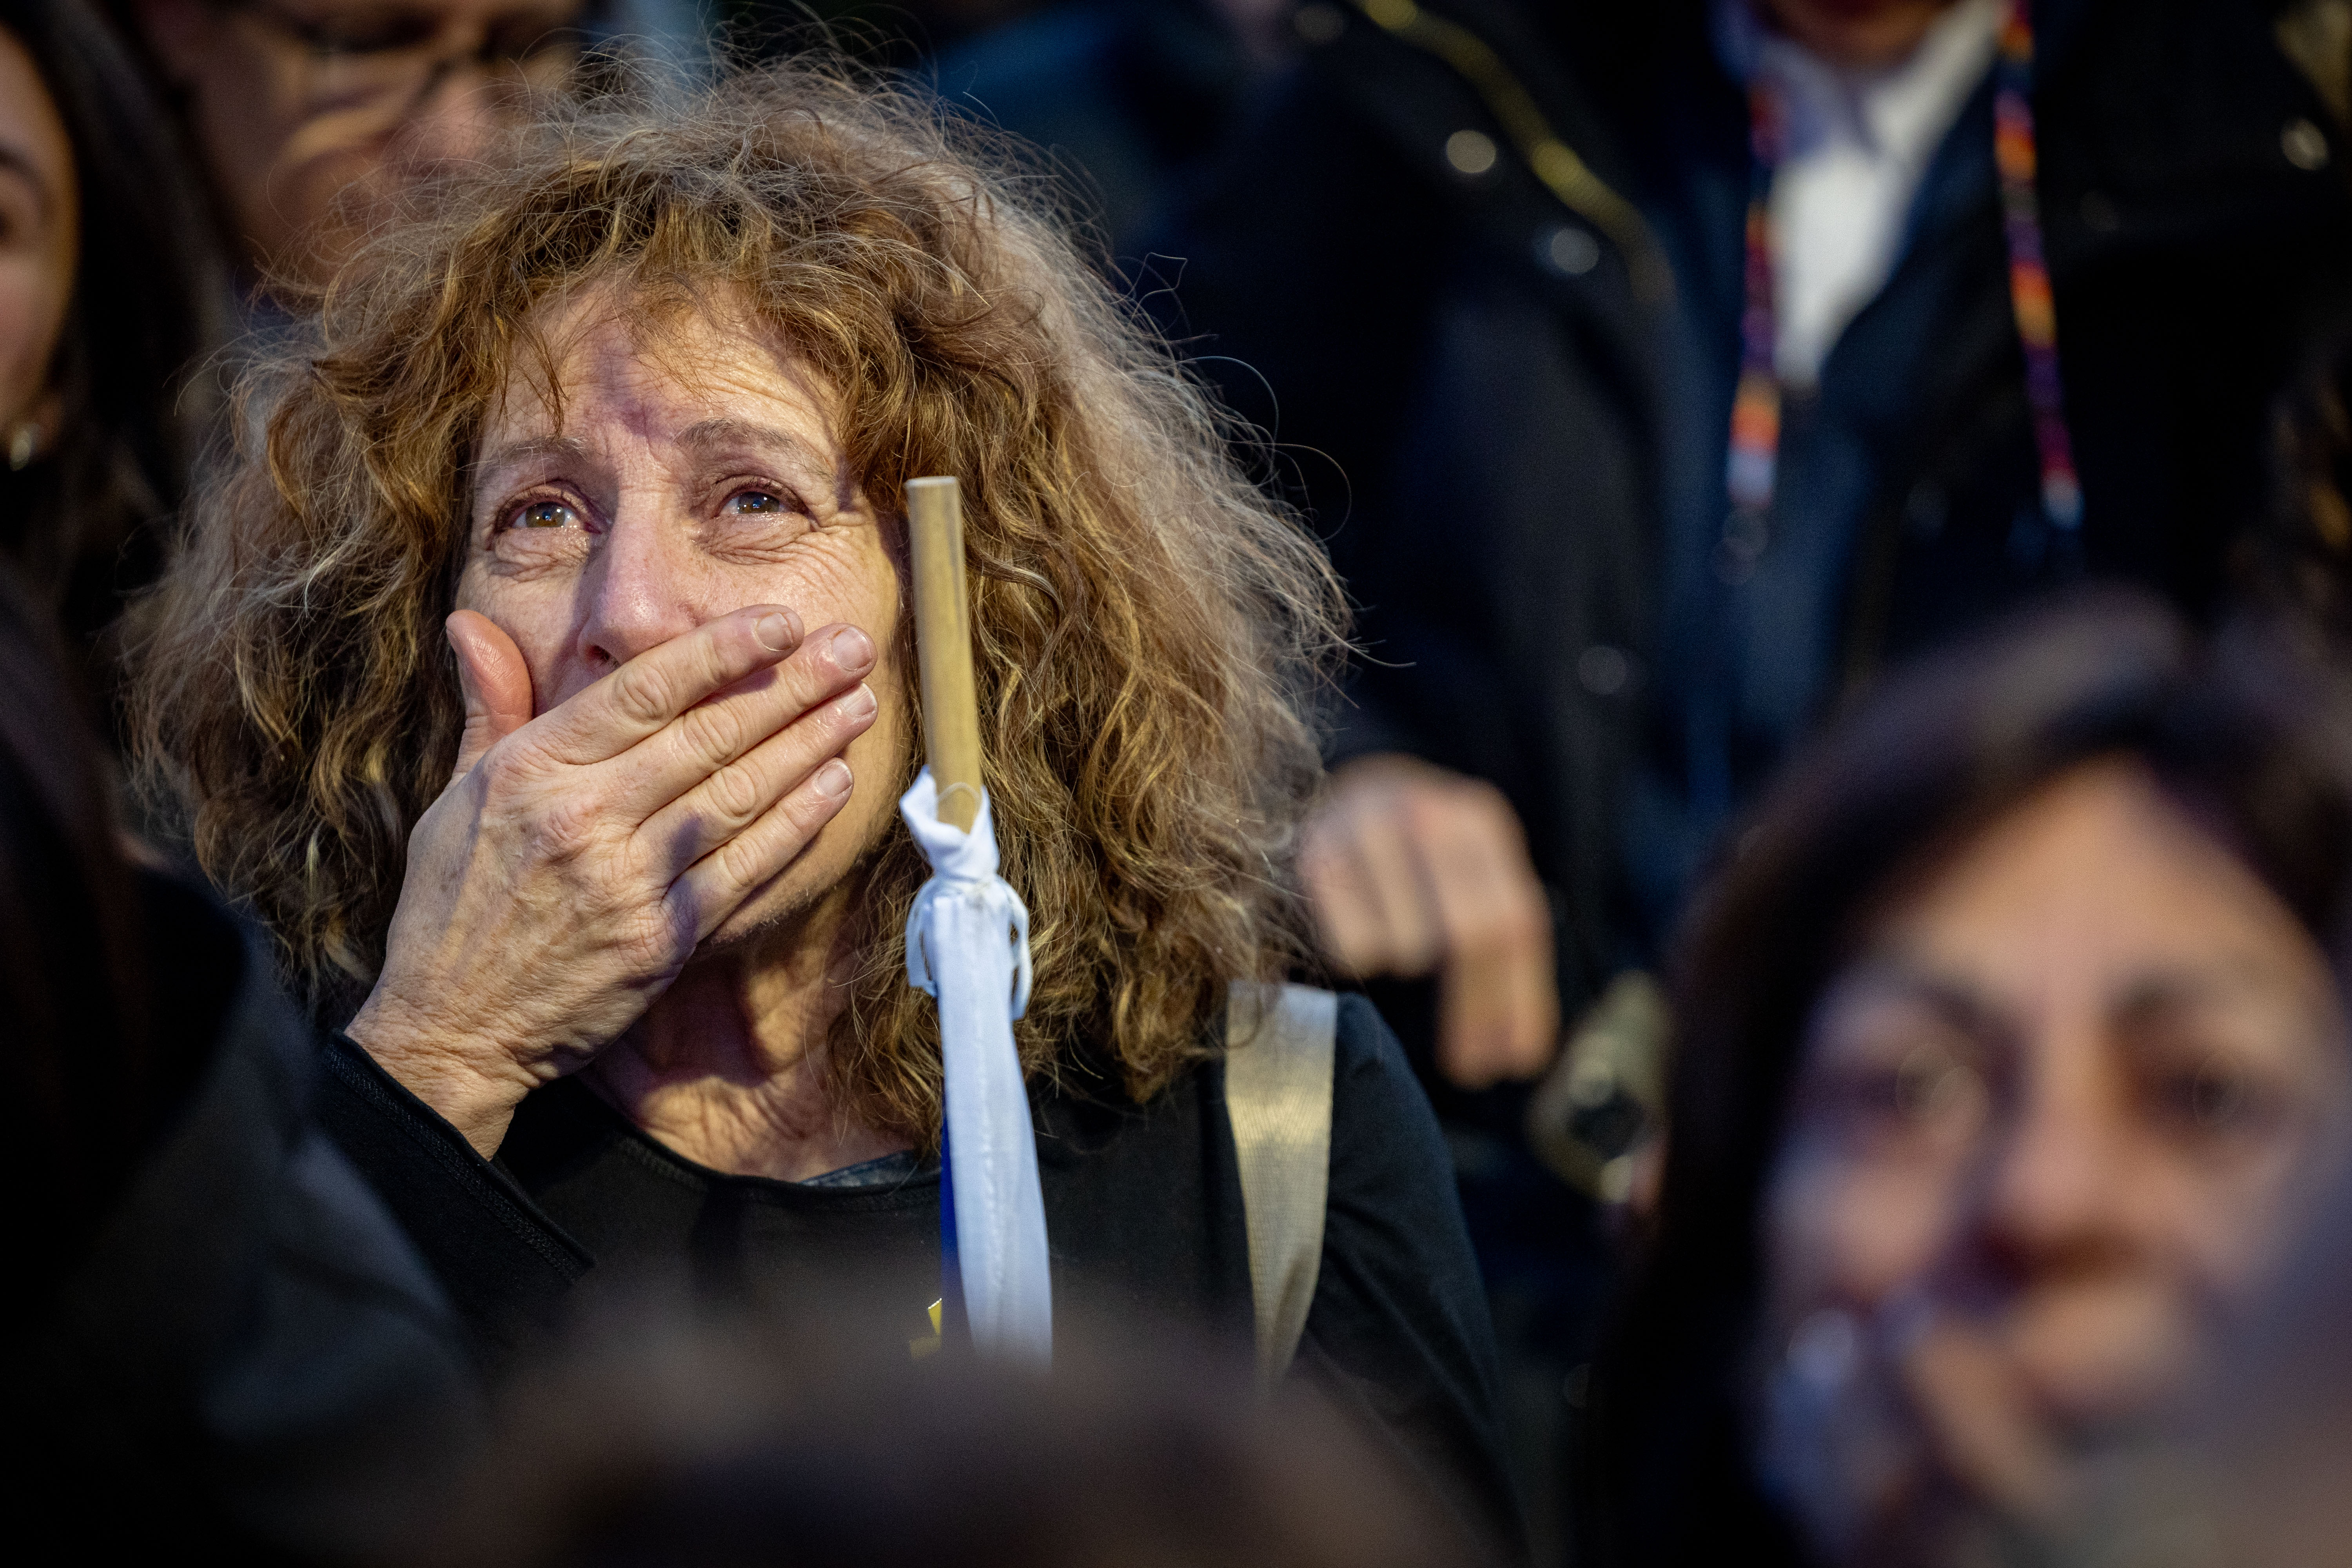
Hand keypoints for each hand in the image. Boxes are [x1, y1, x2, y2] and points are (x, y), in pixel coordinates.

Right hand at [347, 604, 880, 1153]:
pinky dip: (796, 825)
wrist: (453, 1026)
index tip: (782, 622)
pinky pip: (745, 871)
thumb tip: (470, 621)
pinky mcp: (661, 941)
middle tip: (853, 648)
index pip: (644, 690)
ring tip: (858, 705)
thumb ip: (489, 707)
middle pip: (709, 736)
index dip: (722, 650)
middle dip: (792, 686)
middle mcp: (584, 818)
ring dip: (809, 745)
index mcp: (533, 770)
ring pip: (738, 797)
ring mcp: (627, 883)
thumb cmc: (454, 903)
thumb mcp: (456, 795)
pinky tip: (835, 785)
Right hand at [1298, 755, 1558, 1087]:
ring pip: (1405, 940)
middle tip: (1467, 1067)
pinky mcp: (1315, 850)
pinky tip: (1355, 950)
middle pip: (1471, 929)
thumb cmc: (1408, 861)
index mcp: (1480, 824)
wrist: (1333, 797)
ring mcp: (1370, 827)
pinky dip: (1357, 956)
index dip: (1520, 998)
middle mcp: (1429, 815)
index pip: (1516, 921)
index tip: (1512, 1062)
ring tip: (1397, 962)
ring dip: (1406, 965)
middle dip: (1473, 1008)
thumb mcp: (1462, 881)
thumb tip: (1520, 1053)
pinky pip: (1350, 939)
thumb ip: (1497, 948)